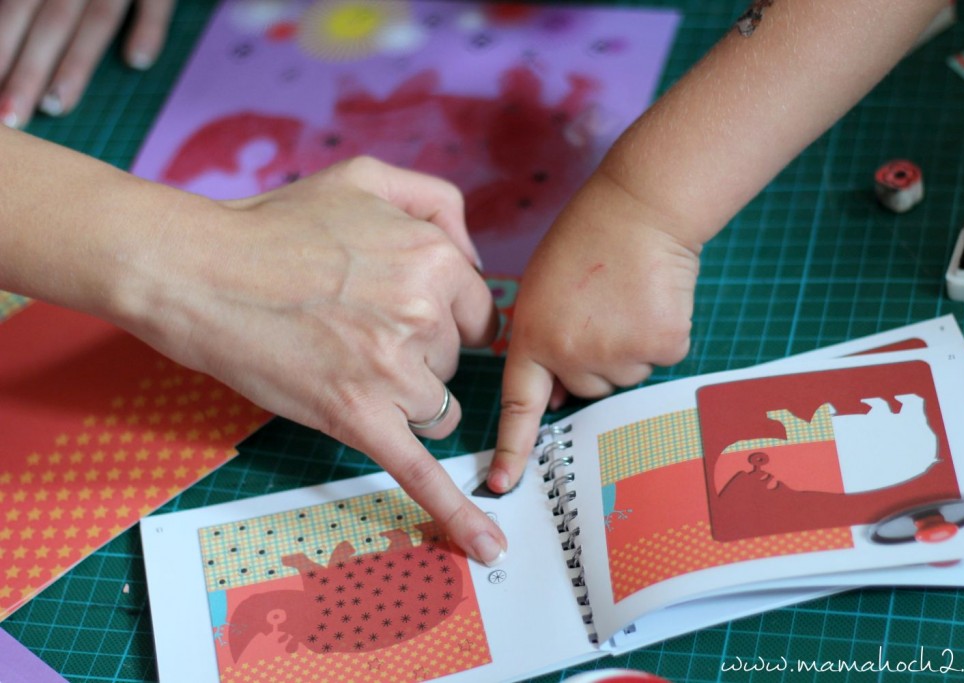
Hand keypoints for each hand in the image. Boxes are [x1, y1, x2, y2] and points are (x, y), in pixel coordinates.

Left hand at [0, 0, 174, 127]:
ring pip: (94, 18)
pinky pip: (155, 2)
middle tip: (10, 117)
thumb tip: (5, 13)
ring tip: (56, 106)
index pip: (13, 6)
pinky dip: (148, 30)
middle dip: (25, 69)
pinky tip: (136, 62)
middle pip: (46, 19)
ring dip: (74, 63)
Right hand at [120, 157, 505, 564]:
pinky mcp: (359, 418)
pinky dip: (456, 511)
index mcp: (436, 260)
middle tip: (353, 330)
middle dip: (416, 354)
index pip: (478, 315)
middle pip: (454, 363)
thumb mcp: (365, 176)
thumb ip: (439, 202)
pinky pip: (420, 472)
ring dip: (403, 398)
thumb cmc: (276, 225)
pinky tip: (487, 544)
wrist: (199, 269)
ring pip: (437, 410)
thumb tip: (479, 257)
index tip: (399, 313)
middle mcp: (425, 314)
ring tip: (344, 366)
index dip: (441, 317)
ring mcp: (393, 372)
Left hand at [488, 169, 698, 491]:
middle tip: (599, 308)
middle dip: (592, 359)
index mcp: (535, 339)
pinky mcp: (662, 346)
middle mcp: (573, 356)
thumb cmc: (587, 239)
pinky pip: (659, 358)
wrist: (640, 209)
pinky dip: (660, 335)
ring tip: (625, 296)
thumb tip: (560, 394)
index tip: (501, 484)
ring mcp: (619, 355)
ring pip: (625, 374)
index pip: (520, 405)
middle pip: (586, 388)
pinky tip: (653, 298)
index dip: (512, 447)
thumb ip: (540, 339)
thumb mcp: (541, 288)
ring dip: (627, 346)